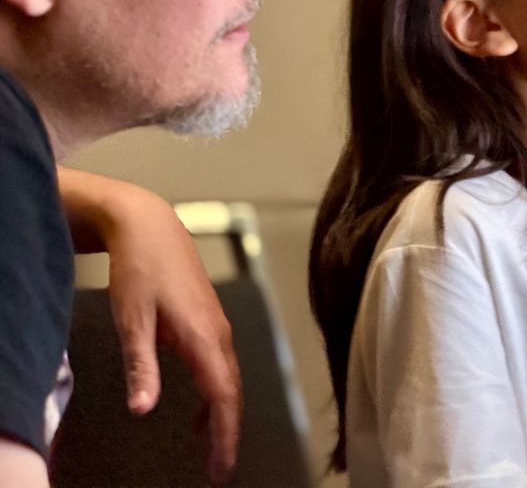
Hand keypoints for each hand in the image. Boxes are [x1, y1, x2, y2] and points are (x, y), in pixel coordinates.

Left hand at [59, 169, 241, 483]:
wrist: (150, 226)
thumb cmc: (140, 267)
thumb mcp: (131, 318)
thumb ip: (140, 365)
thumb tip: (144, 409)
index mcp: (203, 336)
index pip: (223, 396)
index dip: (226, 435)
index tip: (221, 467)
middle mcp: (217, 333)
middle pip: (232, 392)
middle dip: (229, 434)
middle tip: (220, 470)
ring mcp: (216, 326)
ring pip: (228, 380)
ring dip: (223, 416)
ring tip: (213, 451)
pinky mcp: (208, 322)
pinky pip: (220, 366)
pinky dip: (215, 394)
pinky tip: (201, 412)